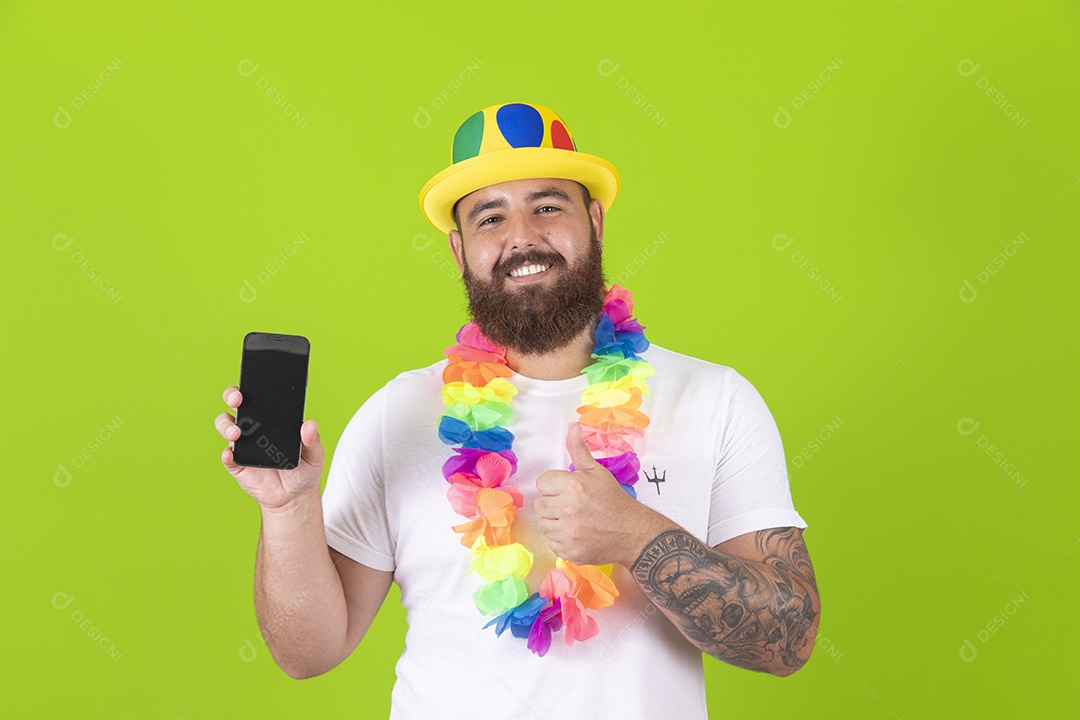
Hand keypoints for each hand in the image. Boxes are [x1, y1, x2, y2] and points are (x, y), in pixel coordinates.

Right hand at [215, 385, 323, 510]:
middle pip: (236, 406)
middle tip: (238, 399)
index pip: (259, 397)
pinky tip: (231, 454)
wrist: (294, 497)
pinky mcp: (237, 464)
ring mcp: (243, 445)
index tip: (254, 380)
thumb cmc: (304, 470)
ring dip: (227, 426)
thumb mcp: (314, 455)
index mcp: (272, 420)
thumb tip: (310, 425)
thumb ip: (313, 440)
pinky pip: (227, 457)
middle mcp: (253, 428)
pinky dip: (226, 454)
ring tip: (237, 433)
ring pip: (226, 426)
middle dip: (232, 396)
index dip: (253, 385)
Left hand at [535, 423, 659, 565]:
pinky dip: (562, 540)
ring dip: (555, 523)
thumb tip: (573, 427)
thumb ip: (578, 450)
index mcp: (573, 485)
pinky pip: (552, 543)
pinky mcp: (570, 552)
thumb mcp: (597, 472)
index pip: (542, 483)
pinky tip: (578, 534)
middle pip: (540, 505)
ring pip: (543, 525)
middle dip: (553, 504)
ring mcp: (569, 533)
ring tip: (575, 521)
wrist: (633, 532)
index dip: (555, 486)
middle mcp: (569, 509)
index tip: (569, 491)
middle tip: (572, 506)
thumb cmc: (613, 500)